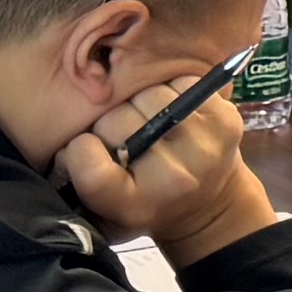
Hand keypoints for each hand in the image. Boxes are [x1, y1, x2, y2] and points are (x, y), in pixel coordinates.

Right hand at [57, 58, 275, 266]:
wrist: (208, 204)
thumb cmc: (144, 203)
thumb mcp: (103, 209)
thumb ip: (76, 178)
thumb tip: (66, 140)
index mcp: (135, 206)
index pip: (91, 171)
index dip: (79, 152)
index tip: (85, 149)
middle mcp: (173, 178)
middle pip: (115, 121)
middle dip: (108, 124)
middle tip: (118, 136)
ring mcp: (204, 147)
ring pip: (146, 95)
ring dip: (138, 103)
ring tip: (145, 121)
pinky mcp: (225, 120)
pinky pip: (179, 82)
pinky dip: (169, 91)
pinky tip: (170, 112)